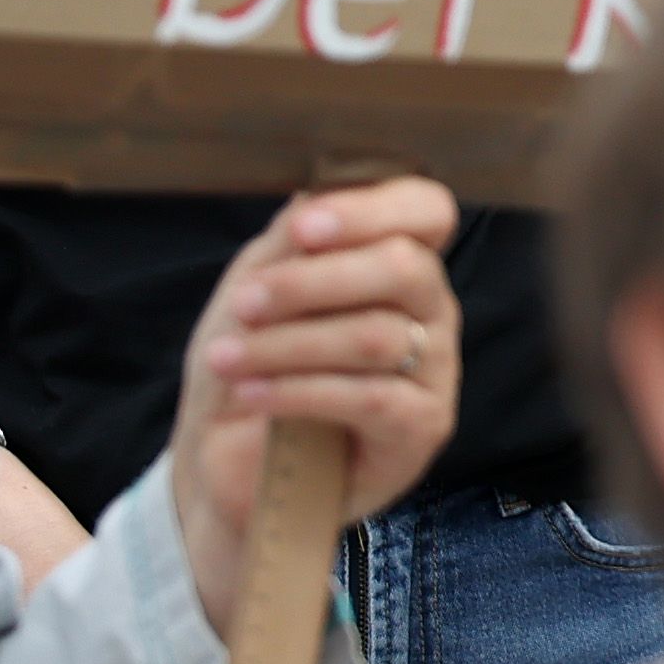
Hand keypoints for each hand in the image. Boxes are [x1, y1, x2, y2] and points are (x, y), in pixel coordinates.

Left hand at [167, 181, 460, 637]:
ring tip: (228, 358)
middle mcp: (430, 308)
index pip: (427, 210)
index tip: (303, 227)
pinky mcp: (422, 426)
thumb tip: (315, 198)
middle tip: (246, 303)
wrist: (231, 465)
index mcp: (398, 263)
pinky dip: (299, 391)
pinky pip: (370, 397)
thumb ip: (290, 245)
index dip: (372, 210)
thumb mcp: (256, 292)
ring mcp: (435, 368)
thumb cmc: (251, 369)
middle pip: (404, 267)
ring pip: (376, 334)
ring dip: (288, 343)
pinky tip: (252, 394)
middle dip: (313, 281)